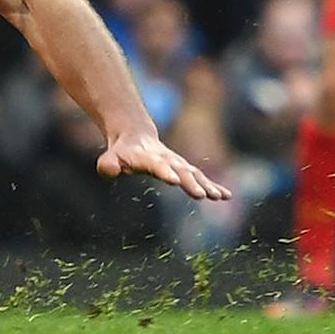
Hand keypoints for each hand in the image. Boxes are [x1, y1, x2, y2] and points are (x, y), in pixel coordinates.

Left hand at [97, 131, 232, 201]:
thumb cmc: (122, 152)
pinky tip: (226, 196)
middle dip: (190, 182)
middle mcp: (166, 159)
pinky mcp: (185, 169)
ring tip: (218, 197)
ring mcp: (178, 163)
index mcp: (147, 157)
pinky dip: (213, 185)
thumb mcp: (111, 157)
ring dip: (206, 185)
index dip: (164, 172)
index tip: (174, 180)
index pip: (155, 164)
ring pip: (194, 174)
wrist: (136, 136)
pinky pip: (201, 178)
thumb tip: (110, 170)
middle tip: (201, 195)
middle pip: (180, 170)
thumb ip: (108, 164)